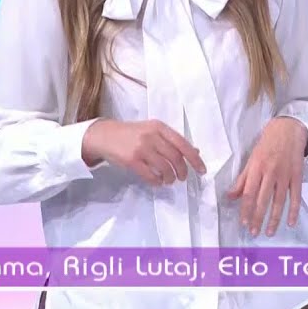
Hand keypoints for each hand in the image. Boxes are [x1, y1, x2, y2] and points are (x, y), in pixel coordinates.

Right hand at [82, 119, 206, 185]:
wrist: (105, 135)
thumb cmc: (132, 133)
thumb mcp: (153, 131)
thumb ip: (172, 140)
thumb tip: (195, 151)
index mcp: (159, 127)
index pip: (183, 144)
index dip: (194, 159)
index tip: (202, 170)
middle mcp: (152, 136)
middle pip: (175, 158)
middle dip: (182, 171)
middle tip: (182, 178)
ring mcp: (141, 148)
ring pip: (165, 168)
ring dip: (170, 178)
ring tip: (169, 180)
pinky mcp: (132, 160)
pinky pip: (150, 175)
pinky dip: (157, 181)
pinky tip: (157, 181)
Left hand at [227, 117, 307, 236]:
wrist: (288, 130)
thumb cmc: (267, 144)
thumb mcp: (251, 159)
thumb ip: (242, 179)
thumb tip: (230, 196)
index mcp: (256, 167)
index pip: (249, 193)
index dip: (246, 209)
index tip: (244, 223)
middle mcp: (270, 172)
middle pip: (263, 199)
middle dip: (258, 218)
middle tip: (254, 232)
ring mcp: (285, 175)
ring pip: (279, 201)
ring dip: (274, 218)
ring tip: (269, 232)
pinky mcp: (297, 176)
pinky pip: (295, 196)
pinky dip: (293, 210)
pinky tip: (290, 222)